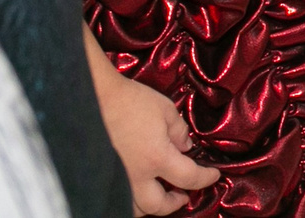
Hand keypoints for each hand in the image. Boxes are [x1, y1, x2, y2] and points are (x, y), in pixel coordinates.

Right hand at [93, 64, 218, 215]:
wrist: (90, 99)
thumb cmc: (129, 101)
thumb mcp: (165, 109)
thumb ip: (178, 131)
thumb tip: (185, 146)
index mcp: (156, 158)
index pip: (188, 178)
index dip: (205, 178)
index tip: (214, 175)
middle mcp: (134, 176)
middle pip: (157, 205)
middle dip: (174, 203)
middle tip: (183, 194)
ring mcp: (114, 180)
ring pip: (133, 207)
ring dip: (148, 204)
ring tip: (157, 192)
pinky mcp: (97, 177)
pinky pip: (114, 196)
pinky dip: (128, 197)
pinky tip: (134, 187)